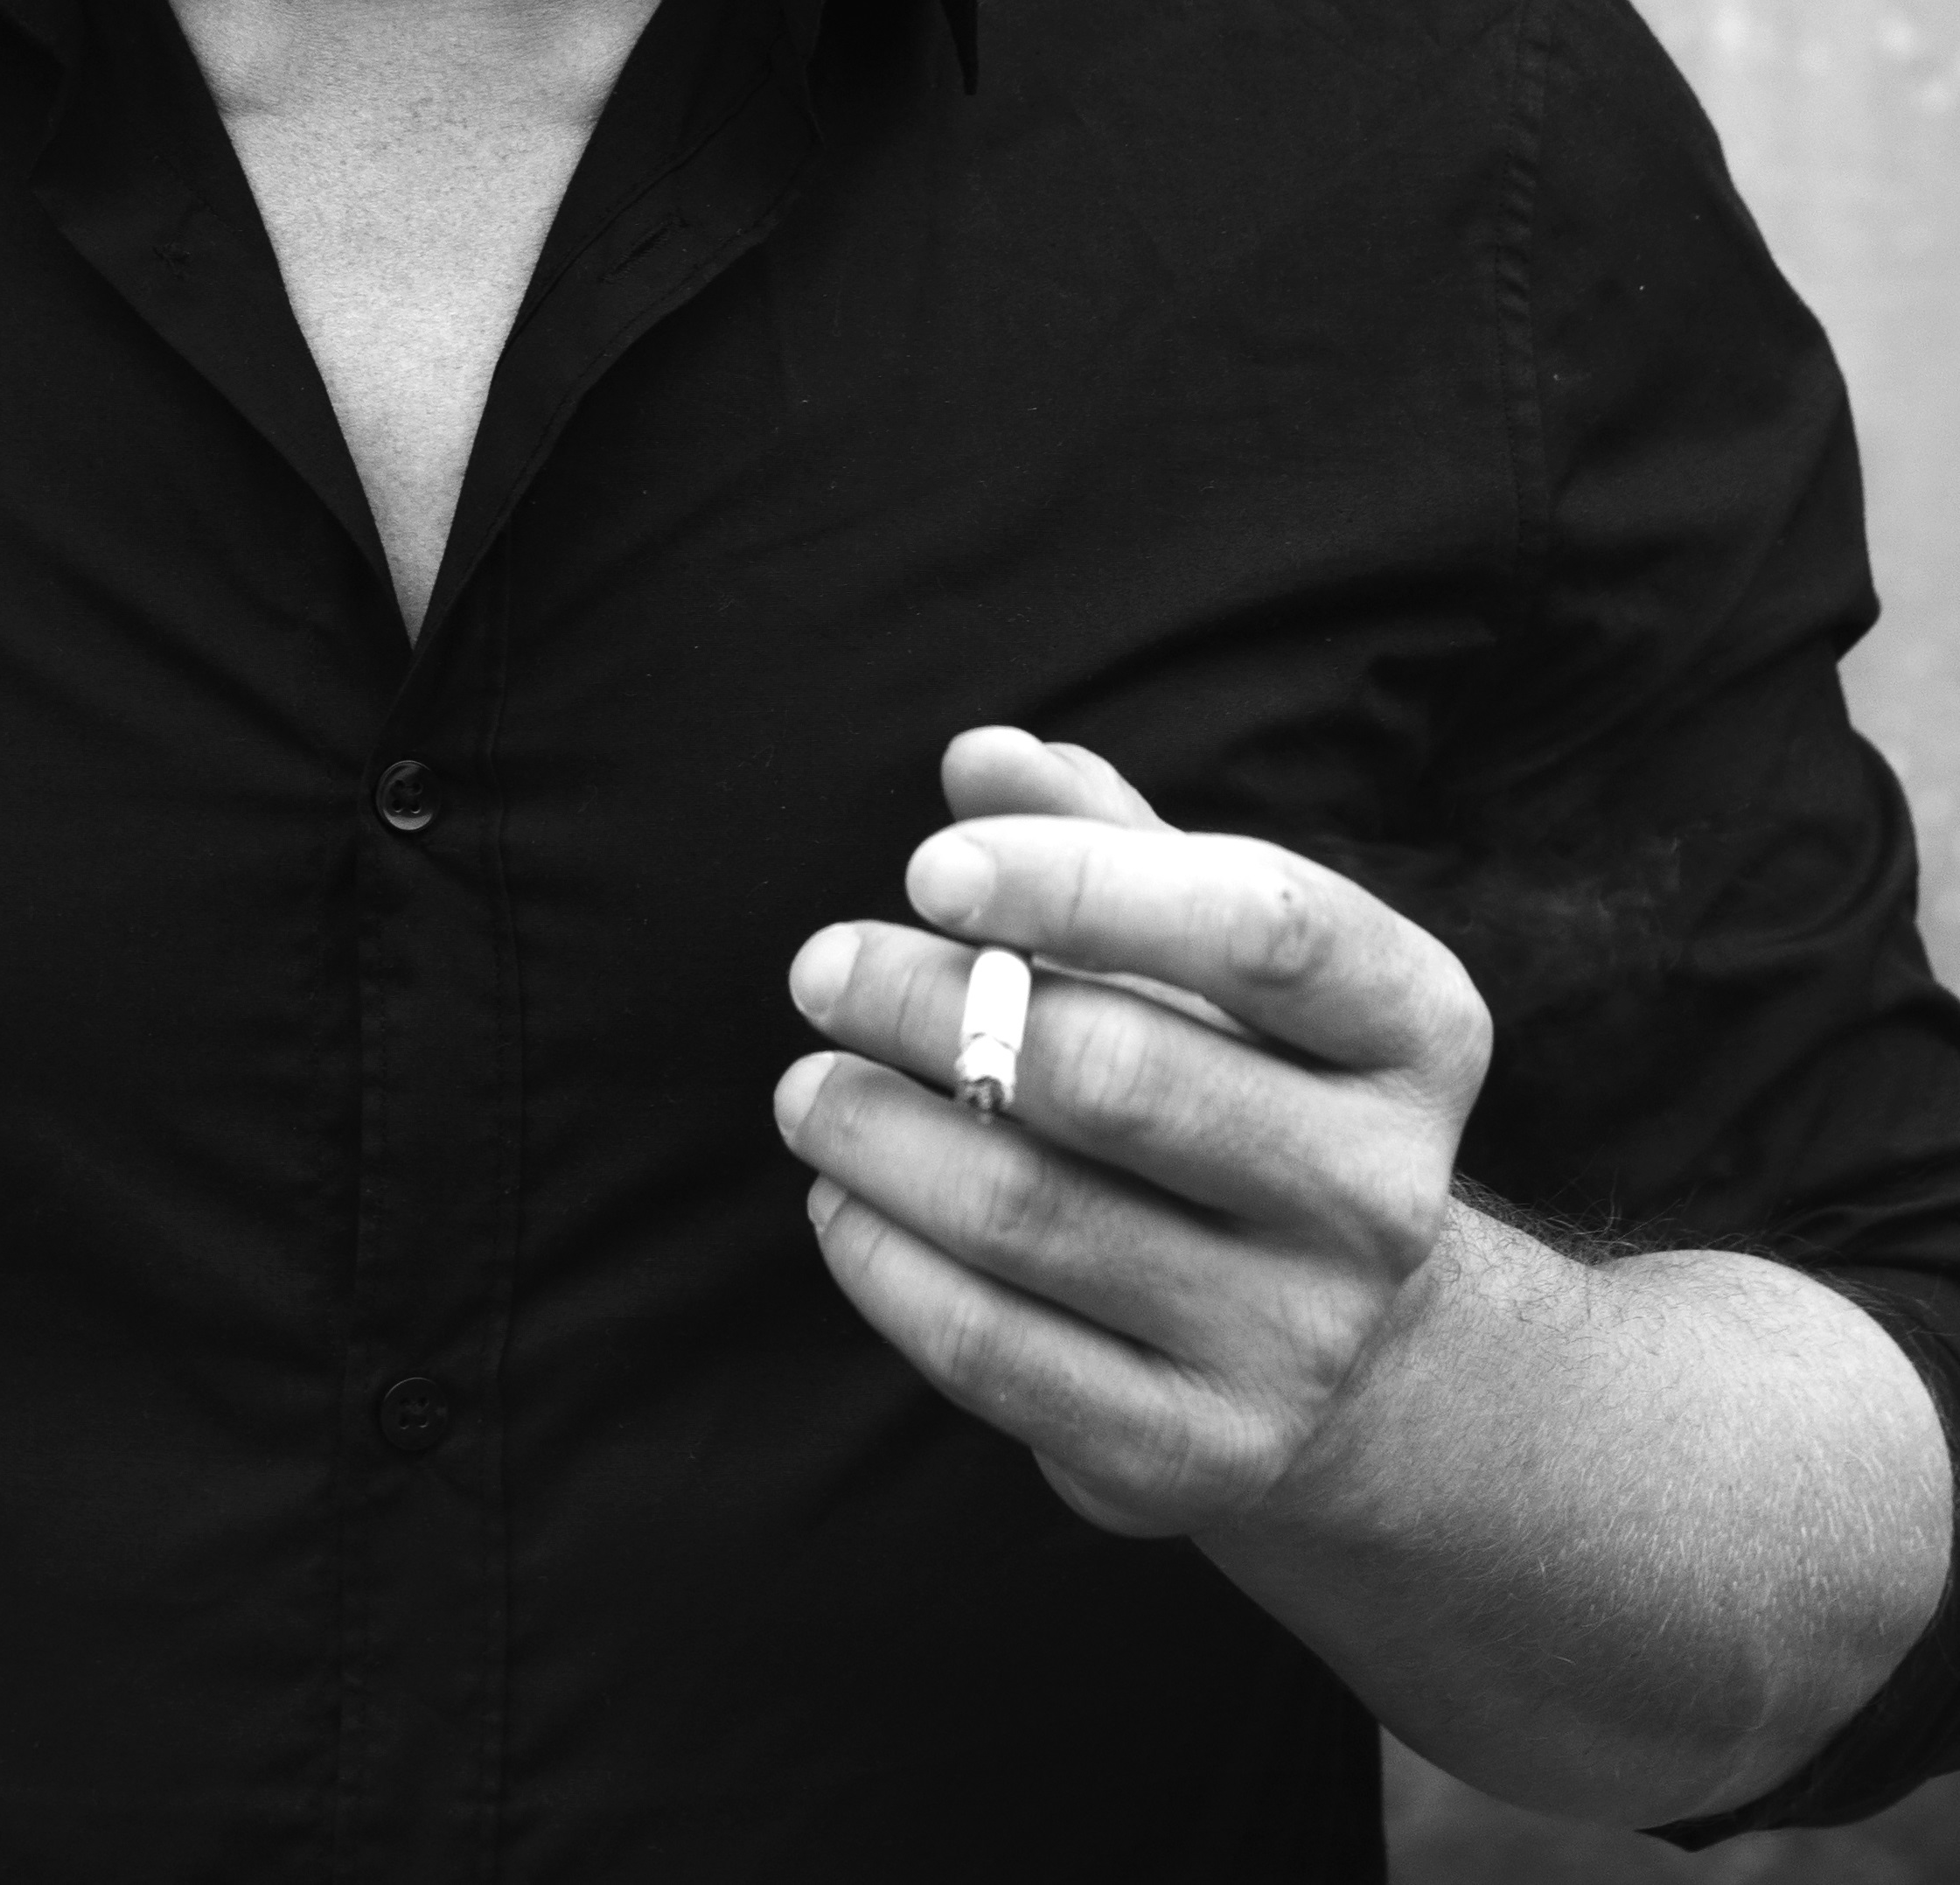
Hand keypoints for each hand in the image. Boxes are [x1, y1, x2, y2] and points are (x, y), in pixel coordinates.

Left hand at [773, 727, 1492, 1539]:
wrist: (1352, 1355)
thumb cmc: (1244, 1083)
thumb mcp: (1208, 949)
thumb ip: (1099, 837)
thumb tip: (980, 761)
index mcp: (1413, 1030)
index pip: (1262, 927)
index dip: (1080, 881)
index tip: (927, 866)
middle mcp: (1383, 1193)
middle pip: (1124, 1073)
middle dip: (933, 1006)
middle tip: (821, 966)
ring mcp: (1299, 1341)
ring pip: (1036, 1214)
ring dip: (881, 1134)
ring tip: (804, 1085)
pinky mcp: (1199, 1456)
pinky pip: (997, 1352)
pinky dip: (886, 1263)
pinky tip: (839, 1200)